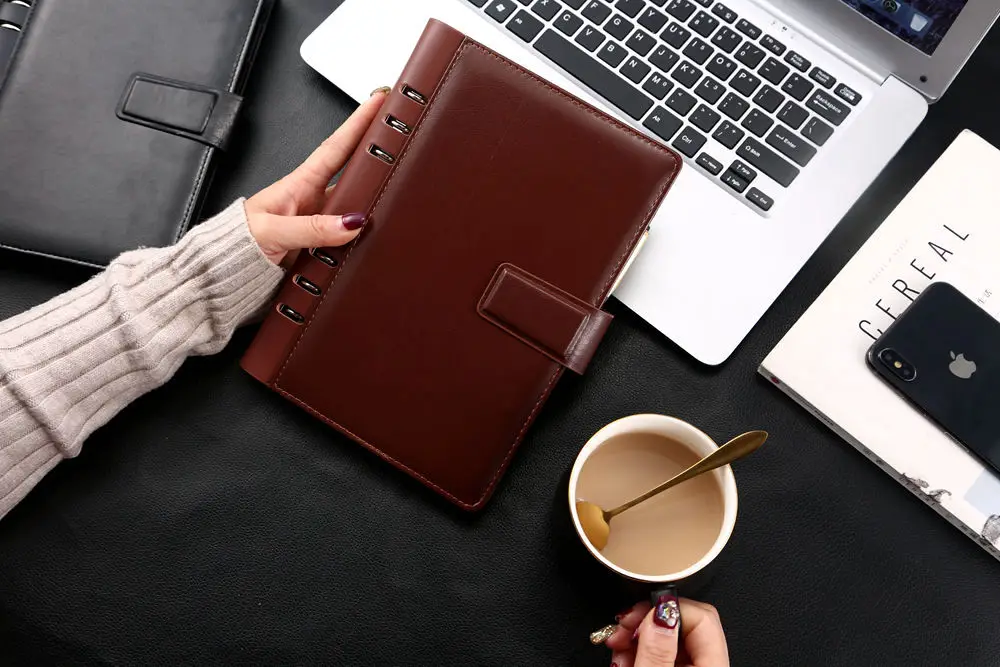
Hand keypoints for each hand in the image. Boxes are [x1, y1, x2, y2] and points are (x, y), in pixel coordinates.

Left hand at [244, 87, 390, 264]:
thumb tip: (351, 223)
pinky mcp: (324, 245)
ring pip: (356, 207)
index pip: (336, 147)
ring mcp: (321, 222)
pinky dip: (366, 236)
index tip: (378, 101)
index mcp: (300, 184)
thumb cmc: (239, 243)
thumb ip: (312, 228)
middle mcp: (315, 199)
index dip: (357, 123)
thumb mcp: (273, 230)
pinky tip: (379, 237)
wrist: (228, 271)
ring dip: (376, 201)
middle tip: (402, 135)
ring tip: (401, 189)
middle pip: (353, 172)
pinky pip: (351, 237)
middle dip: (377, 153)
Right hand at [603, 593, 729, 666]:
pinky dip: (638, 651)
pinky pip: (661, 654)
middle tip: (621, 628)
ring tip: (617, 647)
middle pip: (683, 624)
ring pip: (668, 638)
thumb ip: (656, 649)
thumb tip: (659, 611)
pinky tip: (624, 659)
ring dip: (636, 637)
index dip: (669, 609)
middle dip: (646, 621)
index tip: (639, 612)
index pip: (703, 617)